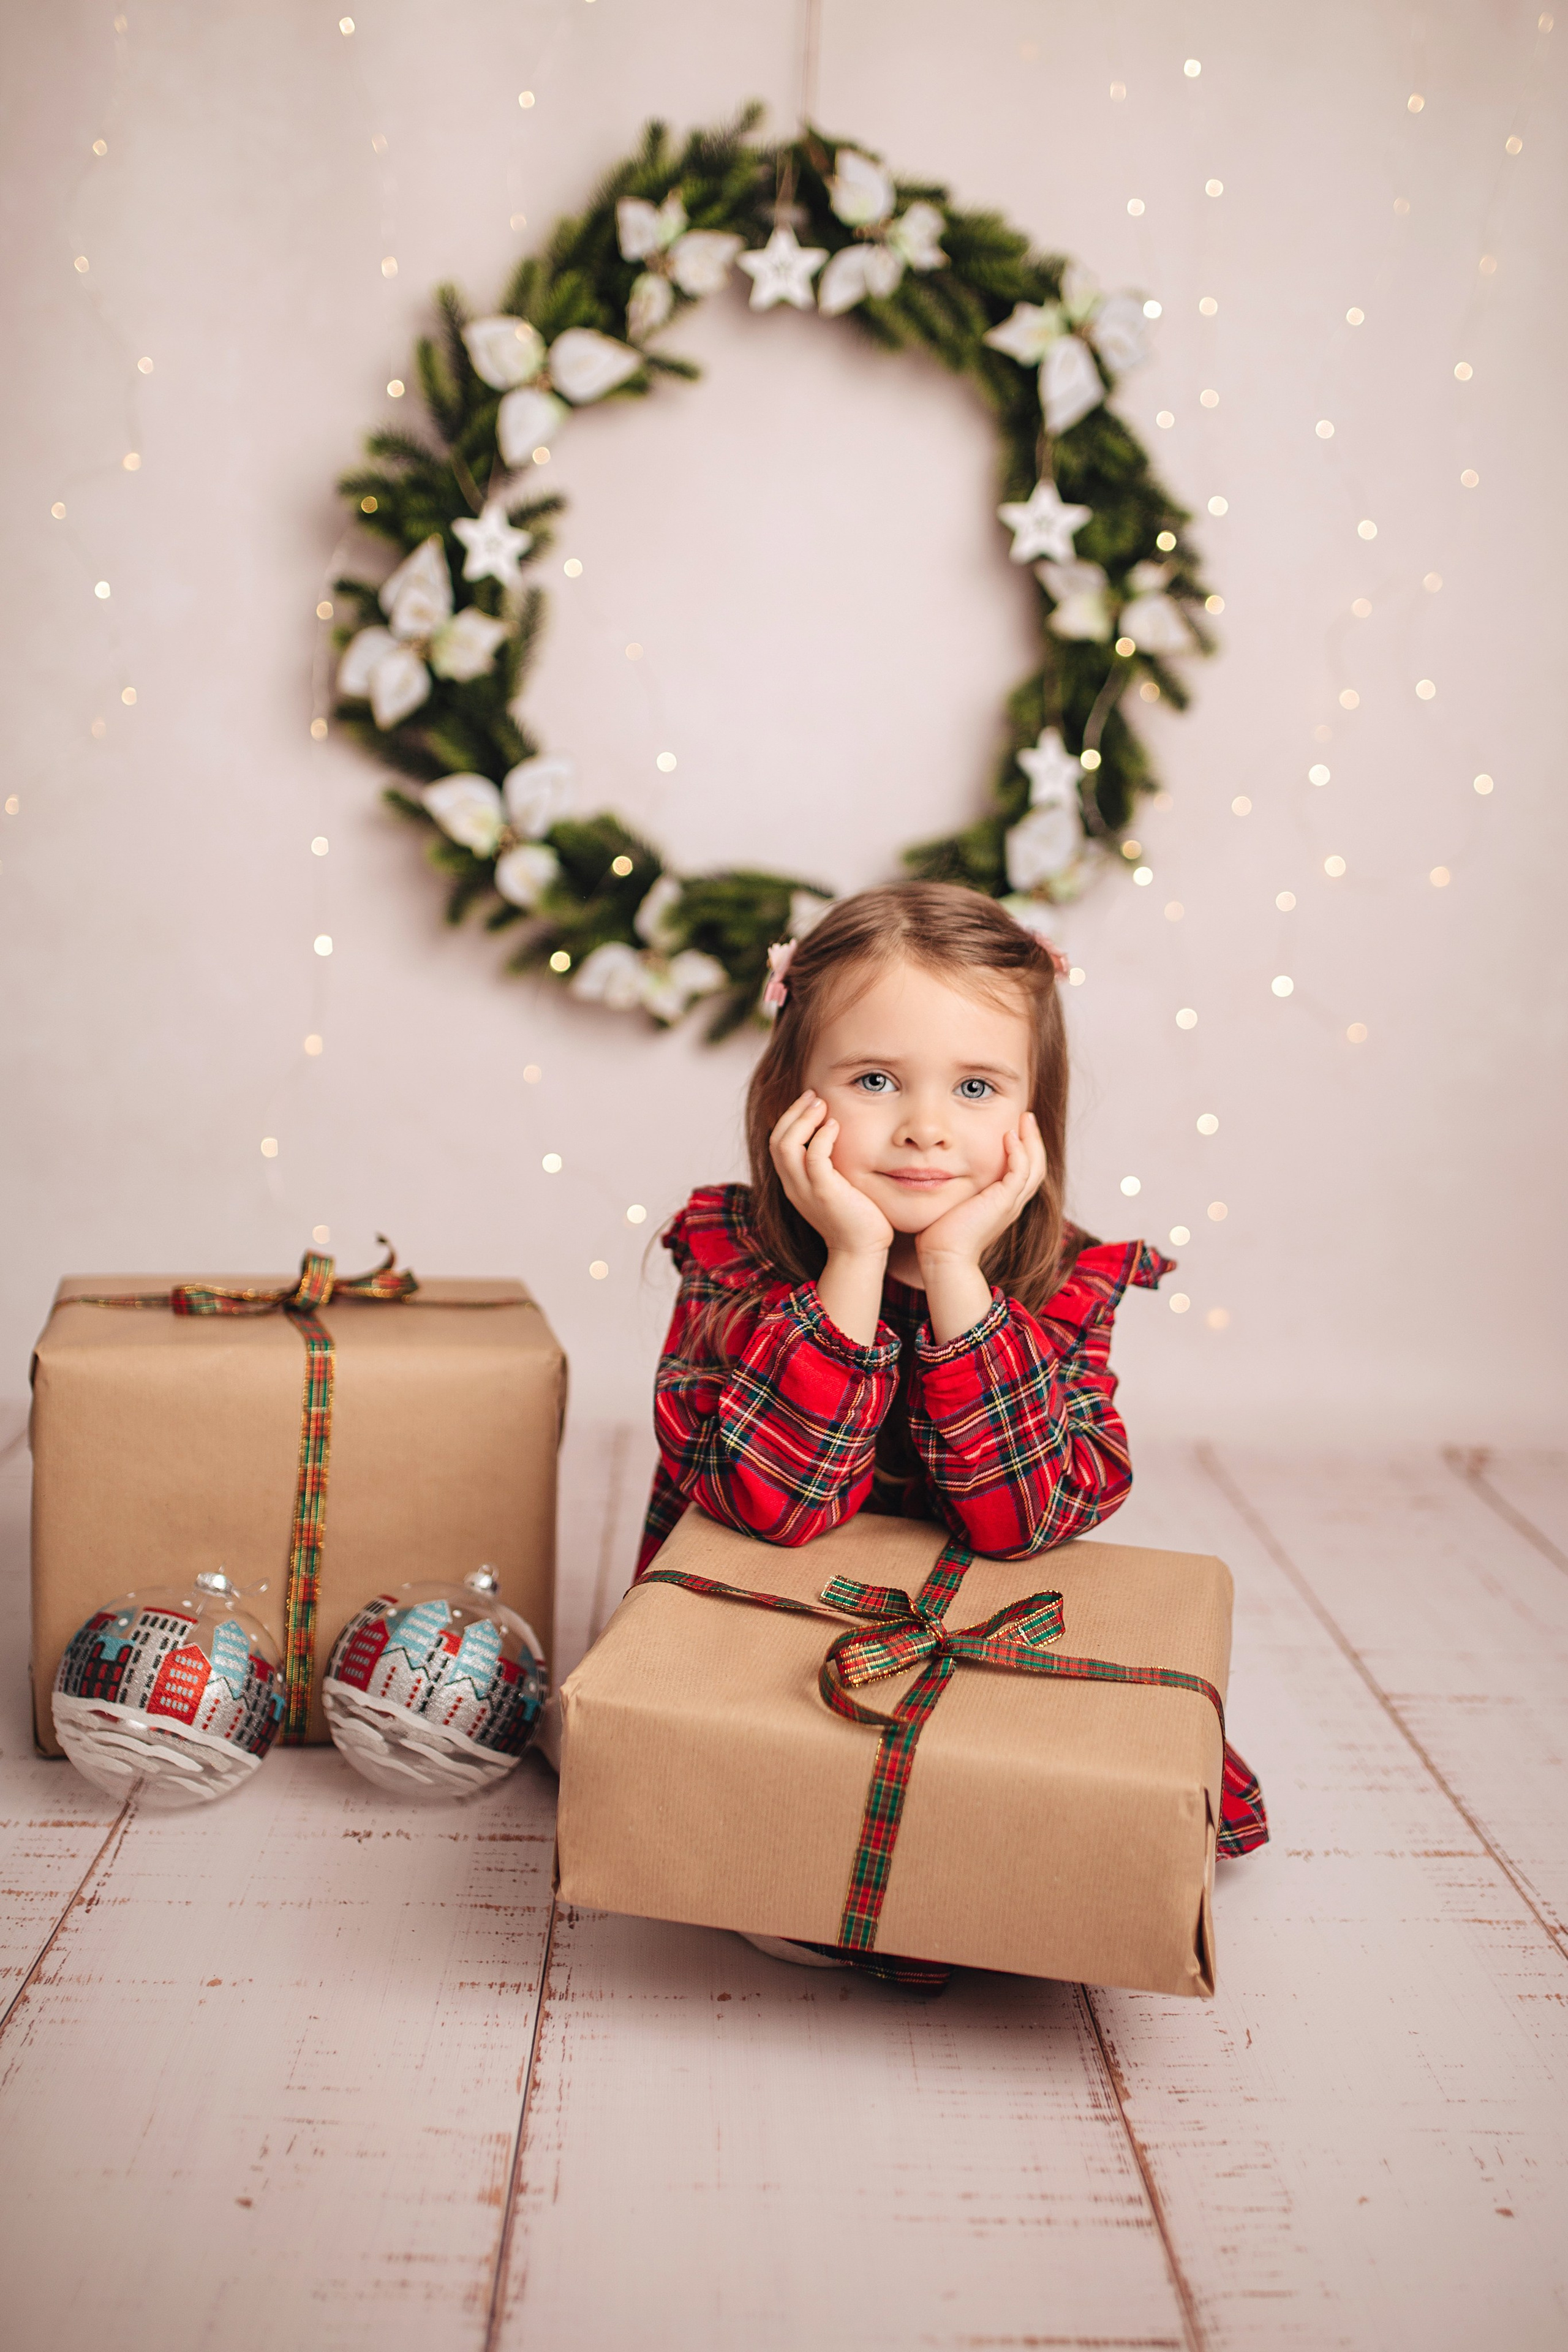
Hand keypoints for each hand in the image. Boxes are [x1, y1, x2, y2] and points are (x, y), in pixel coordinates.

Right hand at [769, 1092, 894, 1260]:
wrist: (862, 1251)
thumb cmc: (857, 1218)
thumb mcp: (837, 1187)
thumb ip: (830, 1165)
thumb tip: (838, 1136)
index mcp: (793, 1184)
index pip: (777, 1143)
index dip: (789, 1119)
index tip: (810, 1103)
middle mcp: (793, 1186)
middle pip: (776, 1140)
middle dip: (793, 1112)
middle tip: (814, 1096)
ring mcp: (805, 1190)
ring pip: (786, 1145)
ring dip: (802, 1119)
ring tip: (821, 1104)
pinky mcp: (825, 1193)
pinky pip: (814, 1157)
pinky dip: (822, 1137)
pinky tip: (835, 1125)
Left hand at [915, 1115, 1046, 1346]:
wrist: (943, 1258)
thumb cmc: (939, 1235)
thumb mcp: (951, 1203)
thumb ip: (955, 1188)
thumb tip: (937, 1170)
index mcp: (1002, 1204)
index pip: (1023, 1172)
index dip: (1023, 1149)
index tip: (1014, 1127)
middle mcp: (1011, 1203)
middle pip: (1036, 1166)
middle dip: (1033, 1140)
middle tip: (1027, 1117)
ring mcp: (1010, 1203)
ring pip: (1034, 1167)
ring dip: (1031, 1140)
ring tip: (1025, 1119)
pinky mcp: (1003, 1202)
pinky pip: (1020, 1172)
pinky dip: (1018, 1152)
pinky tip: (1009, 1136)